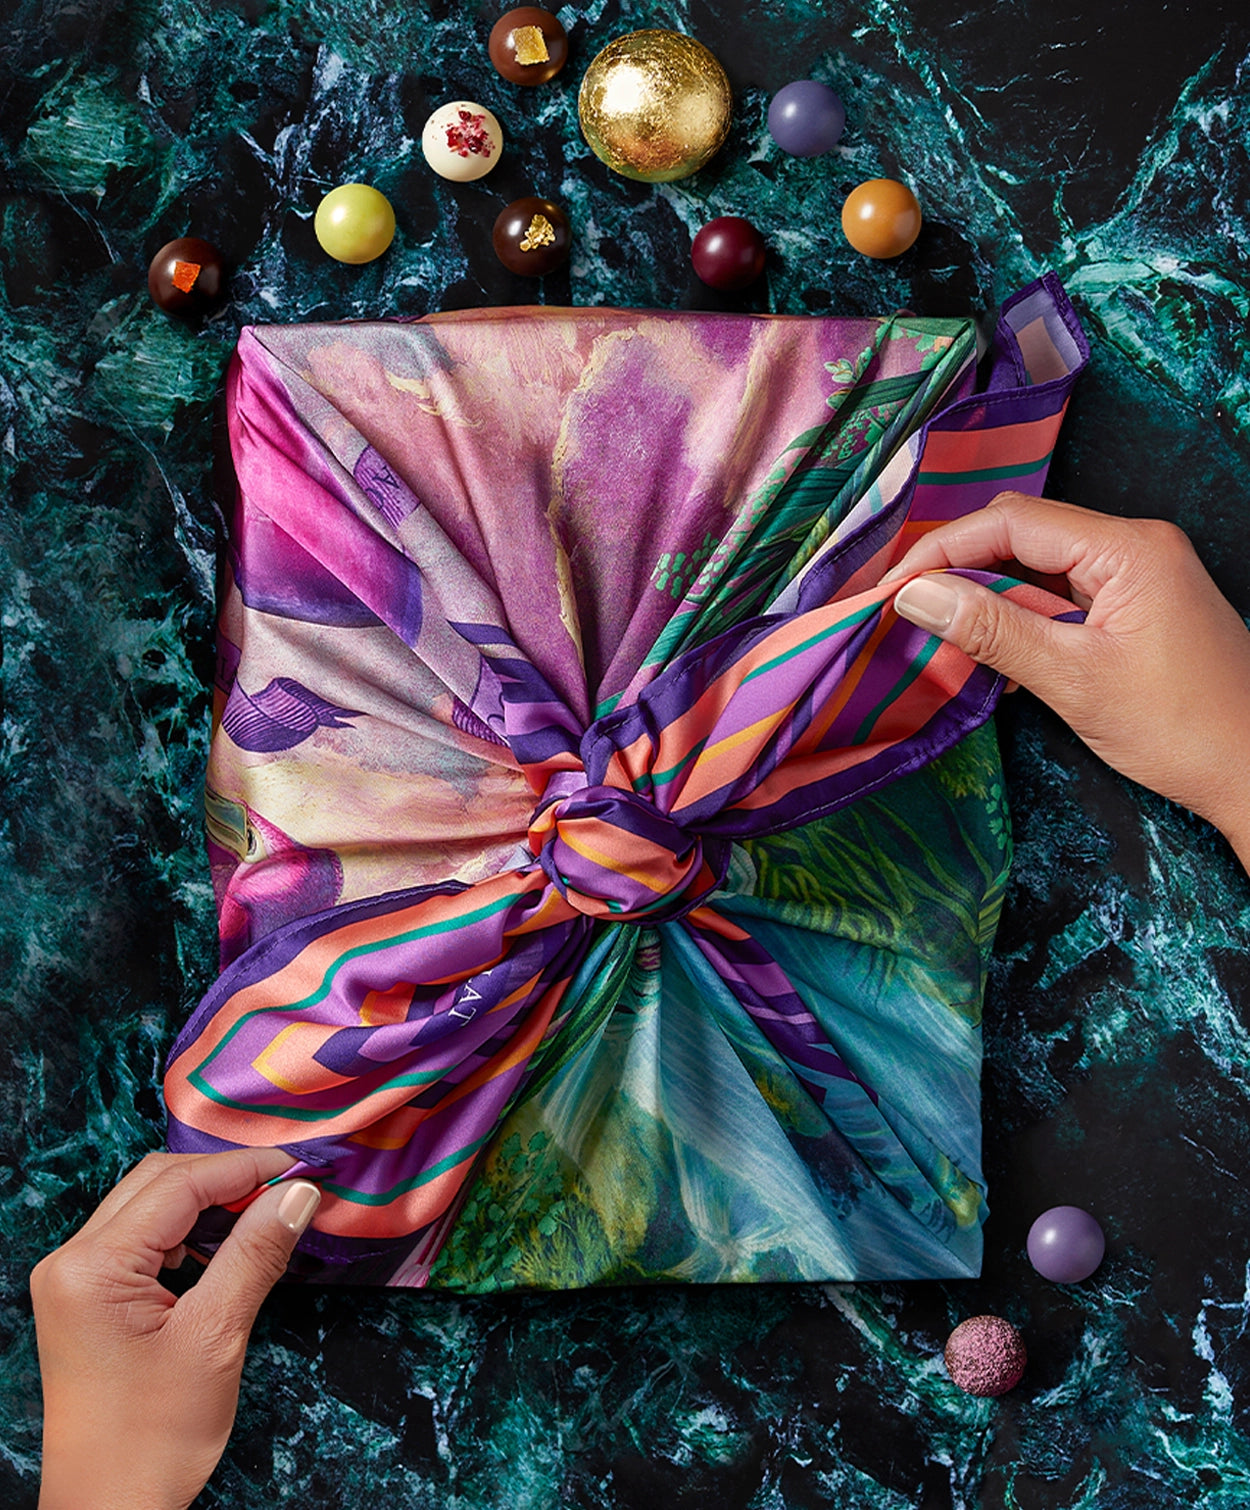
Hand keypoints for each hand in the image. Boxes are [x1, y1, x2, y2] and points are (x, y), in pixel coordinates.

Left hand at [32, 1149, 319, 1509]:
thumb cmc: (153, 1440)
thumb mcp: (215, 1338)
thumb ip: (255, 1255)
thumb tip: (298, 1193)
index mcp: (92, 1268)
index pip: (178, 1185)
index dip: (244, 1168)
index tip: (301, 1166)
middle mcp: (71, 1262)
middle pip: (156, 1182)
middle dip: (224, 1175)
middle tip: (286, 1184)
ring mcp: (73, 1281)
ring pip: (146, 1204)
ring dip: (204, 1198)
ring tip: (262, 1209)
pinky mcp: (84, 1300)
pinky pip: (137, 1238)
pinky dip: (183, 1228)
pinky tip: (221, 1243)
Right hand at [884, 492, 1249, 865]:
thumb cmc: (1181, 730)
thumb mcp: (1073, 679)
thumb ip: (992, 630)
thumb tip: (916, 596)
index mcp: (1129, 548)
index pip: (1012, 522)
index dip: (942, 550)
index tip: (892, 589)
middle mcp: (1136, 546)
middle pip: (1022, 532)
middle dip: (958, 565)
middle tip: (905, 605)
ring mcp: (1138, 575)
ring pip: (1038, 564)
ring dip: (986, 593)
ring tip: (936, 628)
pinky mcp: (1135, 606)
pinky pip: (1061, 592)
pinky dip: (1019, 614)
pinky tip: (989, 647)